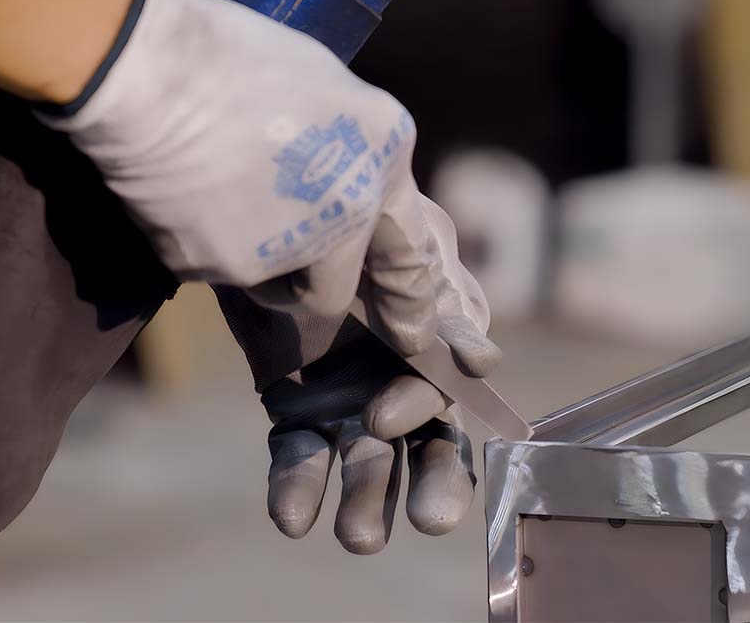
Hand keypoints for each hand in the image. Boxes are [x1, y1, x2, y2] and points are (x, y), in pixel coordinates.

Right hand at [39, 0, 445, 344]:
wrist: (147, 72)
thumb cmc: (231, 57)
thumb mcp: (322, 83)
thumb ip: (345, 142)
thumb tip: (341, 175)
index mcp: (383, 155)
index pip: (408, 247)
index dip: (409, 298)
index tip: (412, 336)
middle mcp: (351, 210)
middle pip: (329, 290)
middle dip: (305, 286)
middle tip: (278, 270)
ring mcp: (291, 246)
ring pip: (268, 278)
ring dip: (250, 252)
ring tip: (218, 190)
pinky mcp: (226, 267)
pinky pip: (214, 266)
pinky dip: (201, 240)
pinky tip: (184, 194)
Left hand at [213, 194, 501, 551]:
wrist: (267, 211)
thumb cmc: (353, 211)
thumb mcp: (401, 235)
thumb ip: (438, 291)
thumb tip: (481, 361)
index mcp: (442, 340)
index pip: (450, 388)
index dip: (426, 406)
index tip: (387, 412)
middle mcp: (406, 379)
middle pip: (430, 443)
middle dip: (433, 484)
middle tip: (428, 520)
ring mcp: (354, 401)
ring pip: (371, 463)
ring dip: (369, 500)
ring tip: (358, 538)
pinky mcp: (301, 414)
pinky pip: (302, 459)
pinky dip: (298, 489)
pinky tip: (292, 518)